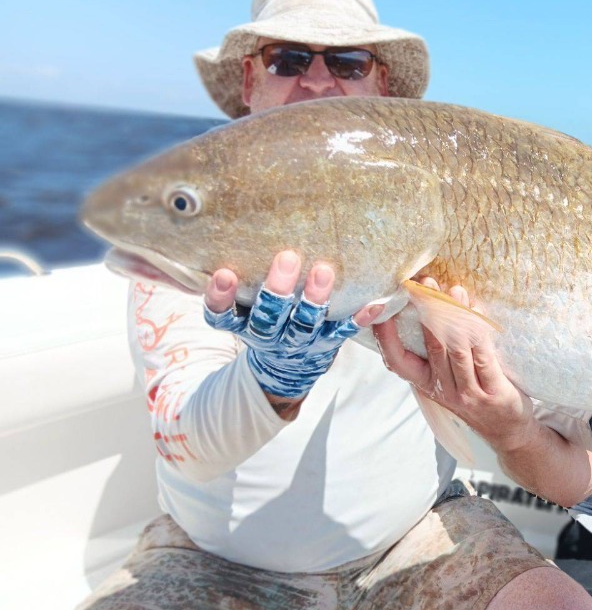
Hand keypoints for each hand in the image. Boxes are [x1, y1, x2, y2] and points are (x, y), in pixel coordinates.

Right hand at [203, 250, 382, 399]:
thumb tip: (199, 243)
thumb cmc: (262, 319)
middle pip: (268, 317)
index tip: (223, 274)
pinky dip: (358, 319)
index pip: (221, 315)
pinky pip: (343, 332)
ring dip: (314, 299)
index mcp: (241, 324)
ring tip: (324, 271)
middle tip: (287, 258)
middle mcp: (267, 335)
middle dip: (277, 290)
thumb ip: (230, 283)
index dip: (220, 298)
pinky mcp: (326, 343)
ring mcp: (298, 342)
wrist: (286, 367)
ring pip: (304, 324)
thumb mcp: (239, 308)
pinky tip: (373, 304)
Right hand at [372, 278, 535, 451]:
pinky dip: (479, 332)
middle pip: (431, 346)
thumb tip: (430, 303)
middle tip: (426, 285)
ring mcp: (468, 394)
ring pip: (457, 350)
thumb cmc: (476, 396)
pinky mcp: (493, 392)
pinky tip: (477, 313)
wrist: (508, 430)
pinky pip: (483, 357)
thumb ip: (438, 350)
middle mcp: (443, 390)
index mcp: (426, 384)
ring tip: (453, 292)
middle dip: (428, 311)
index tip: (382, 310)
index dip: (386, 337)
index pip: (397, 362)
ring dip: (455, 317)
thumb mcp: (448, 380)